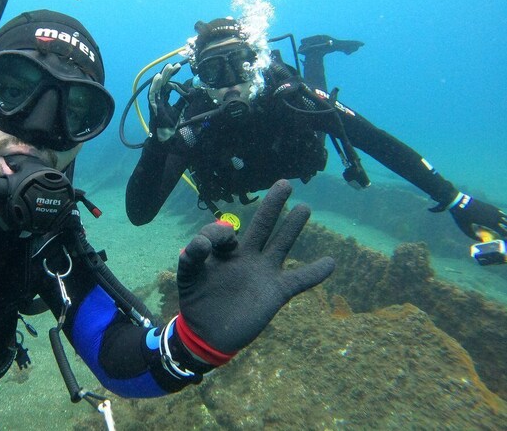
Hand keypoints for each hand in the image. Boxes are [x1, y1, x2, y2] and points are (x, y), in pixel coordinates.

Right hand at [148, 63, 180, 141]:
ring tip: (168, 67)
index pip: (168, 84)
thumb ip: (183, 101)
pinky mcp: (152, 106)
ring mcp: (154, 101)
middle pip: (162, 82)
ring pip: (157, 85)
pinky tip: (158, 77)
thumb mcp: (179, 110)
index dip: (173, 75)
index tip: (179, 67)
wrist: (164, 137)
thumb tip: (192, 92)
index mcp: (163, 98)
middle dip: (168, 73)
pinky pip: (152, 93)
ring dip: (162, 76)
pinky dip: (154, 85)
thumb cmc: (169, 125)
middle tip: (175, 64)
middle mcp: (158, 98)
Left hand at [175, 179, 334, 363]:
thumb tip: (202, 243)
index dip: (218, 232)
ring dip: (293, 226)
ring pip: (281, 244)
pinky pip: (299, 280)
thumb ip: (191, 256)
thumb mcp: (187, 276)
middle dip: (273, 204)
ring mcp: (263, 273)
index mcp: (224, 251)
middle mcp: (246, 256)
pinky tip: (331, 262)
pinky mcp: (275, 293)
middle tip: (284, 183)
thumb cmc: (196, 301)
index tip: (210, 246)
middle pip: (263, 225)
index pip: (224, 231)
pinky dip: (315, 272)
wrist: (207, 334)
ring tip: (304, 208)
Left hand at [447, 193, 506, 240]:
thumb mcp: (466, 229)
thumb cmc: (461, 217)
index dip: (505, 235)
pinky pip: (500, 211)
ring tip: (505, 227)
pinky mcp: (489, 206)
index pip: (502, 230)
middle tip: (505, 234)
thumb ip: (474, 236)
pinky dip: (503, 216)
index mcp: (489, 222)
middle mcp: (493, 216)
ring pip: (504, 216)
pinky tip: (502, 218)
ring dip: (506, 222)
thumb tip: (481, 240)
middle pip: (506, 223)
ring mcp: (492, 210)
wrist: (459, 202)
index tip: (505, 239)